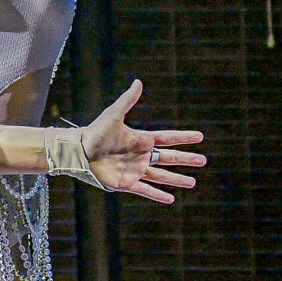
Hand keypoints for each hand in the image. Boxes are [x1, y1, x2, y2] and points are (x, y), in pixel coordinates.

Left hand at [79, 79, 205, 202]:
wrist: (78, 152)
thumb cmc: (95, 132)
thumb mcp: (113, 115)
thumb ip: (128, 100)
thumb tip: (138, 81)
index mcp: (141, 140)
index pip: (167, 138)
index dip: (183, 138)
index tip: (200, 136)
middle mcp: (140, 156)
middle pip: (168, 158)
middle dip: (185, 159)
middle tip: (203, 160)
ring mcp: (134, 170)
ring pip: (161, 176)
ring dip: (176, 179)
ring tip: (192, 182)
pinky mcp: (126, 183)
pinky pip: (145, 190)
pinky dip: (157, 195)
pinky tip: (171, 199)